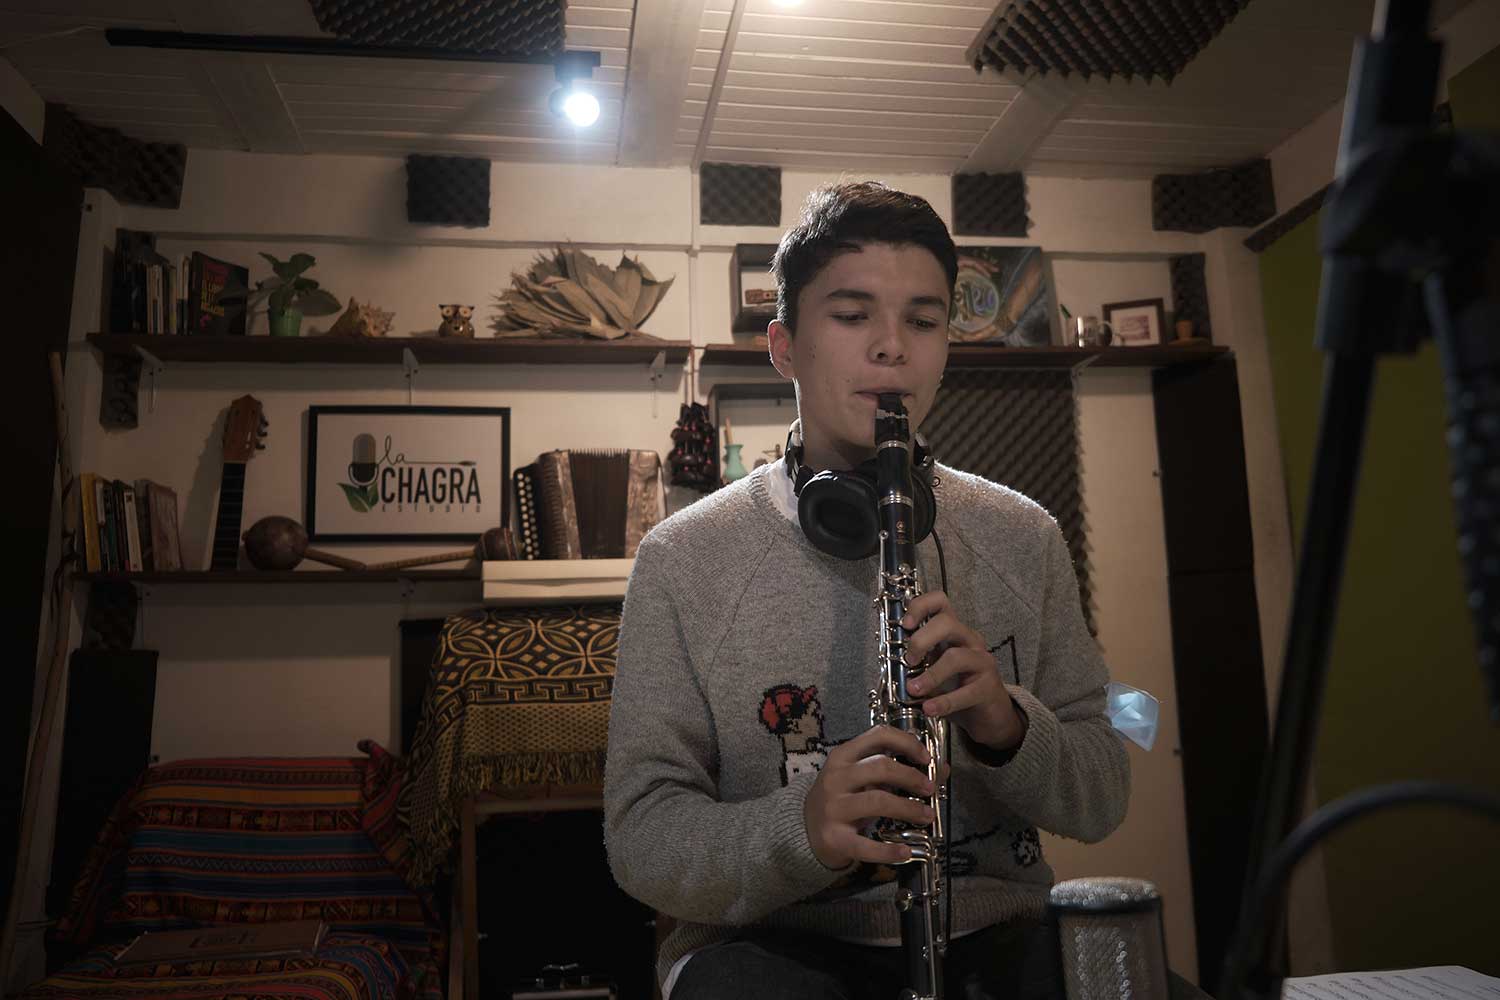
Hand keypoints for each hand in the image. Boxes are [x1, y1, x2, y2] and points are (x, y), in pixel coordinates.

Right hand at [803, 725, 935, 870]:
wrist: (806, 828)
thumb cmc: (842, 798)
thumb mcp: (863, 778)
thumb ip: (897, 770)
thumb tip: (941, 768)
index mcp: (843, 756)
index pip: (878, 735)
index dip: (907, 742)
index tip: (925, 757)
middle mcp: (836, 778)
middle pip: (880, 767)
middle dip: (911, 777)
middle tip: (929, 789)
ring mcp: (833, 807)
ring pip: (877, 801)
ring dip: (908, 808)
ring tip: (926, 815)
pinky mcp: (834, 837)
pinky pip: (865, 845)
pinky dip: (888, 850)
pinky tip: (905, 852)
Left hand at [901, 591, 1026, 752]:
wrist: (987, 715)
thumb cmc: (957, 687)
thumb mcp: (933, 669)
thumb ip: (916, 662)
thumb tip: (890, 663)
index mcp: (953, 631)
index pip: (940, 602)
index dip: (920, 606)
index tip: (905, 624)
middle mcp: (969, 641)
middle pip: (947, 623)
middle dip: (921, 640)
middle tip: (908, 660)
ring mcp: (981, 662)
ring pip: (956, 657)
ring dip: (930, 675)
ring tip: (913, 689)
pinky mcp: (988, 687)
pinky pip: (965, 692)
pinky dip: (944, 701)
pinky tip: (929, 709)